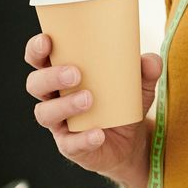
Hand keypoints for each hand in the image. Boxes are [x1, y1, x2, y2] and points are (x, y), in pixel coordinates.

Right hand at [23, 34, 159, 187]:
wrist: (131, 141)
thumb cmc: (124, 102)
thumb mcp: (139, 84)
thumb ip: (146, 70)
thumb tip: (152, 61)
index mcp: (62, 75)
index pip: (39, 59)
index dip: (36, 49)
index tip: (47, 40)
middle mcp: (54, 97)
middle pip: (35, 84)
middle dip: (50, 76)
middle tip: (75, 74)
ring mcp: (59, 123)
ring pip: (45, 113)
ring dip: (64, 105)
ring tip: (89, 99)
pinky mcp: (70, 146)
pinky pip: (70, 144)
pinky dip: (83, 139)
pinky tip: (98, 134)